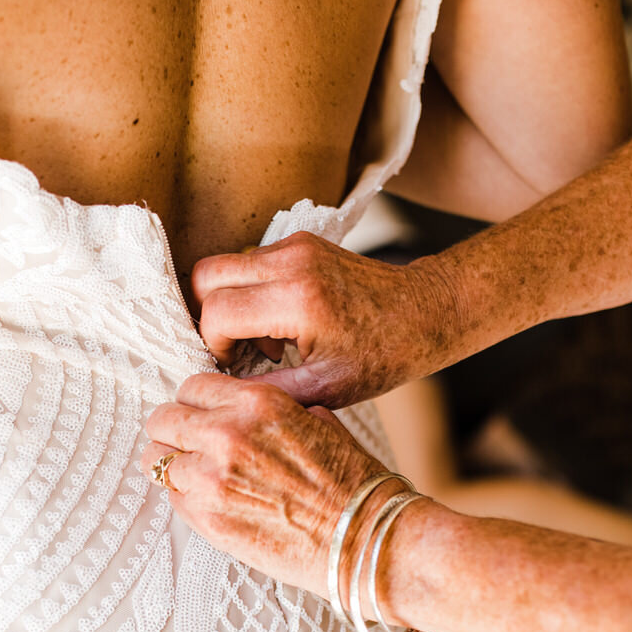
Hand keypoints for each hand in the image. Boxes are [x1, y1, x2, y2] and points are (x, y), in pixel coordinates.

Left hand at [141, 372, 387, 595]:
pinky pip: (172, 499)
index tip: (198, 417)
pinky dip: (184, 499)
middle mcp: (227, 434)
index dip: (194, 403)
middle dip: (172, 432)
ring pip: (156, 461)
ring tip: (194, 478)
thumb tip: (246, 413)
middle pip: (163, 420)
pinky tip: (211, 504)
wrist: (365, 538)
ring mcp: (211, 479)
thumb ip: (274, 411)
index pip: (192, 386)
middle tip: (184, 446)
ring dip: (173, 467)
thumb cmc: (351, 483)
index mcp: (257, 403)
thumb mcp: (318, 421)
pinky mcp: (207, 520)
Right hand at [192, 231, 461, 408]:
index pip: (217, 311)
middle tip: (240, 348)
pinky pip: (250, 261)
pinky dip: (252, 291)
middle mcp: (292, 262)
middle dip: (211, 316)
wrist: (425, 311)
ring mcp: (296, 245)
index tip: (236, 364)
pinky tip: (282, 321)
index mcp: (298, 300)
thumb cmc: (383, 356)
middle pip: (207, 275)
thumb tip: (223, 389)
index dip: (215, 343)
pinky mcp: (301, 241)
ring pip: (225, 265)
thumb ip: (267, 389)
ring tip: (267, 338)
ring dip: (232, 303)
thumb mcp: (324, 388)